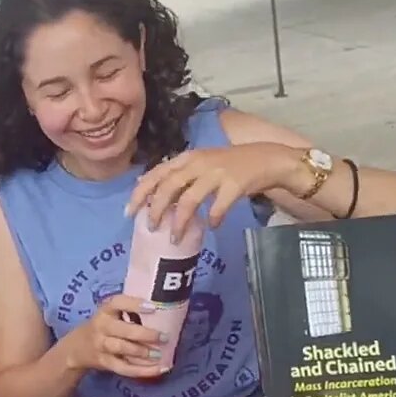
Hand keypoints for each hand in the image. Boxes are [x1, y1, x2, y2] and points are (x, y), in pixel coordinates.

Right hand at [65, 294, 170, 380]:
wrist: (77, 348)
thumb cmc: (103, 327)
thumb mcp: (110, 315)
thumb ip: (129, 313)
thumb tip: (164, 313)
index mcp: (105, 311)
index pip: (117, 303)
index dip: (134, 304)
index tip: (153, 307)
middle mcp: (102, 327)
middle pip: (122, 330)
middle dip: (145, 334)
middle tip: (164, 337)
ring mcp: (102, 346)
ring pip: (122, 349)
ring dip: (143, 352)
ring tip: (160, 354)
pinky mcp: (105, 363)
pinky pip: (124, 368)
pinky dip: (142, 370)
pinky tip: (159, 369)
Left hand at [127, 143, 301, 240]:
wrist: (266, 159)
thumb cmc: (229, 165)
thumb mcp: (199, 164)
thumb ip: (177, 175)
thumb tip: (147, 188)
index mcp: (187, 158)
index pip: (156, 173)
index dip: (141, 193)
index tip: (129, 211)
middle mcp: (198, 163)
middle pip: (169, 186)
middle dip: (156, 209)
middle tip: (150, 228)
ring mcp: (217, 173)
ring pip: (189, 199)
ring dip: (179, 221)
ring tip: (175, 238)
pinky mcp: (235, 183)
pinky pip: (219, 205)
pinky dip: (213, 217)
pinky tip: (211, 226)